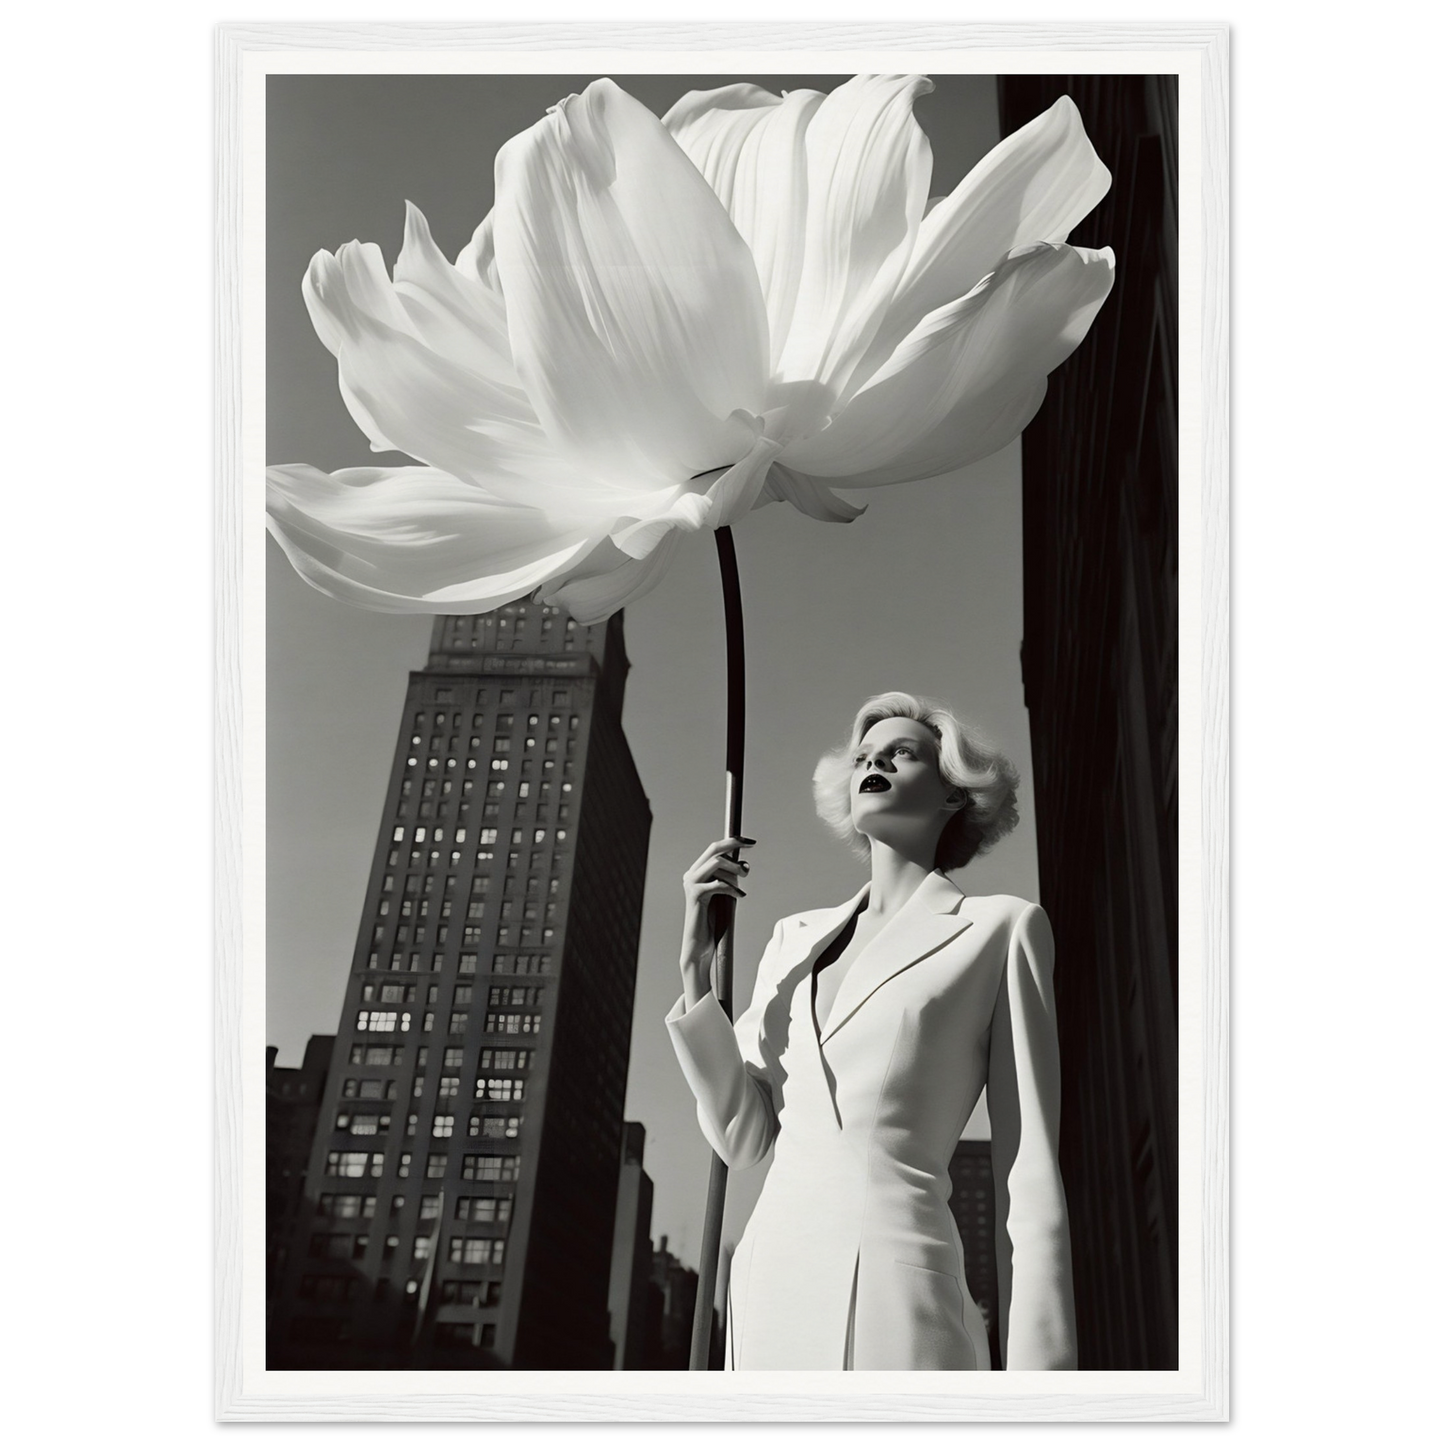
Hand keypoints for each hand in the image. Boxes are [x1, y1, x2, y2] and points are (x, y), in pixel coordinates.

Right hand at [680, 836, 754, 999]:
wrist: (700, 946)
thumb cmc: (713, 922)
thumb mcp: (724, 895)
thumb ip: (730, 879)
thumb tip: (744, 866)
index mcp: (697, 872)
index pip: (714, 849)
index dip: (732, 841)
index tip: (750, 842)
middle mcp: (691, 874)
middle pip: (713, 849)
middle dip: (734, 845)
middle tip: (751, 848)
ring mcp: (691, 884)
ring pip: (717, 863)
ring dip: (735, 869)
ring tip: (744, 879)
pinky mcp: (695, 896)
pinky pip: (718, 883)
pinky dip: (732, 887)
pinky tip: (740, 896)